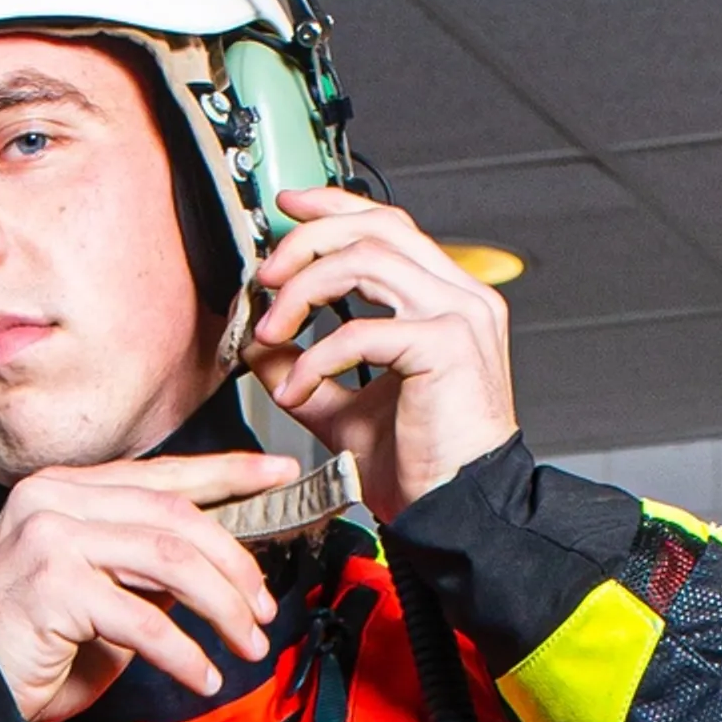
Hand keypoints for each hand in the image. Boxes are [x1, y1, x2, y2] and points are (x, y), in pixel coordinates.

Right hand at [0, 453, 294, 721]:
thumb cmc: (33, 645)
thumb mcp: (102, 589)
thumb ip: (146, 563)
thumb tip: (222, 559)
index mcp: (67, 489)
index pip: (163, 474)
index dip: (229, 473)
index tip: (280, 474)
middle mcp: (54, 499)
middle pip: (176, 517)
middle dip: (236, 564)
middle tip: (263, 607)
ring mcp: (49, 537)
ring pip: (170, 561)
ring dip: (222, 607)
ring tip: (247, 643)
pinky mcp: (52, 586)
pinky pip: (145, 619)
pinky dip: (185, 654)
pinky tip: (203, 677)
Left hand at [244, 186, 519, 516]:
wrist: (459, 513)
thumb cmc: (423, 468)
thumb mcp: (346, 410)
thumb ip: (306, 370)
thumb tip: (261, 346)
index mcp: (447, 299)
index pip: (388, 226)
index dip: (333, 207)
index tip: (287, 211)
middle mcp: (460, 296)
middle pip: (374, 228)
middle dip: (306, 242)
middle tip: (265, 278)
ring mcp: (459, 315)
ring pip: (365, 261)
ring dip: (302, 290)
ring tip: (272, 331)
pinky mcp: (446, 346)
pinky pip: (361, 331)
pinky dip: (315, 357)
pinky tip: (298, 389)